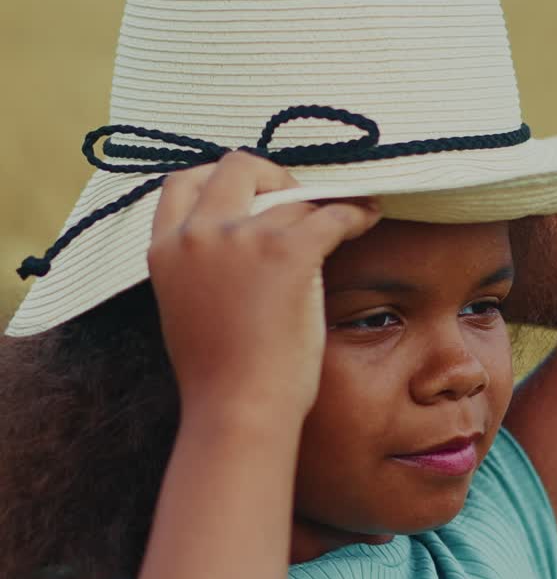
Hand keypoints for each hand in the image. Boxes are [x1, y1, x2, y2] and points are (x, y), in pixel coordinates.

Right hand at [147, 151, 380, 421]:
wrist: (238, 411)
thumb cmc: (219, 378)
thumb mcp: (184, 308)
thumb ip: (199, 265)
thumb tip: (237, 238)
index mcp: (165, 248)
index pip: (183, 184)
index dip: (220, 181)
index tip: (248, 194)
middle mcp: (198, 233)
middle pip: (236, 167)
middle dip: (270, 176)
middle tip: (295, 201)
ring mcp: (242, 238)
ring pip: (291, 199)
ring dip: (318, 208)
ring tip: (344, 217)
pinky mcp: (288, 251)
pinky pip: (333, 214)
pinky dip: (356, 212)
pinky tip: (368, 217)